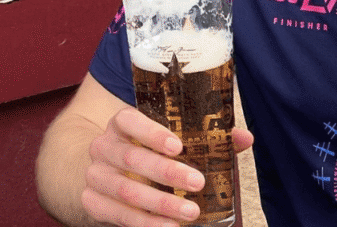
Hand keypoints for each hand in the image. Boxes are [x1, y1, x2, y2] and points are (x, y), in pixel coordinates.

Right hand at [82, 106, 253, 226]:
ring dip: (159, 204)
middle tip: (197, 182)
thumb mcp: (173, 138)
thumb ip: (207, 136)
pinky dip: (142, 223)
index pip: (130, 120)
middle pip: (132, 157)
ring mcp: (95, 174)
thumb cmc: (150, 150)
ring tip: (189, 212)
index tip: (178, 146)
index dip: (152, 132)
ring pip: (125, 190)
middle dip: (167, 172)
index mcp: (122, 123)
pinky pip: (115, 215)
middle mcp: (104, 146)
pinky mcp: (91, 201)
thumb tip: (244, 138)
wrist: (110, 170)